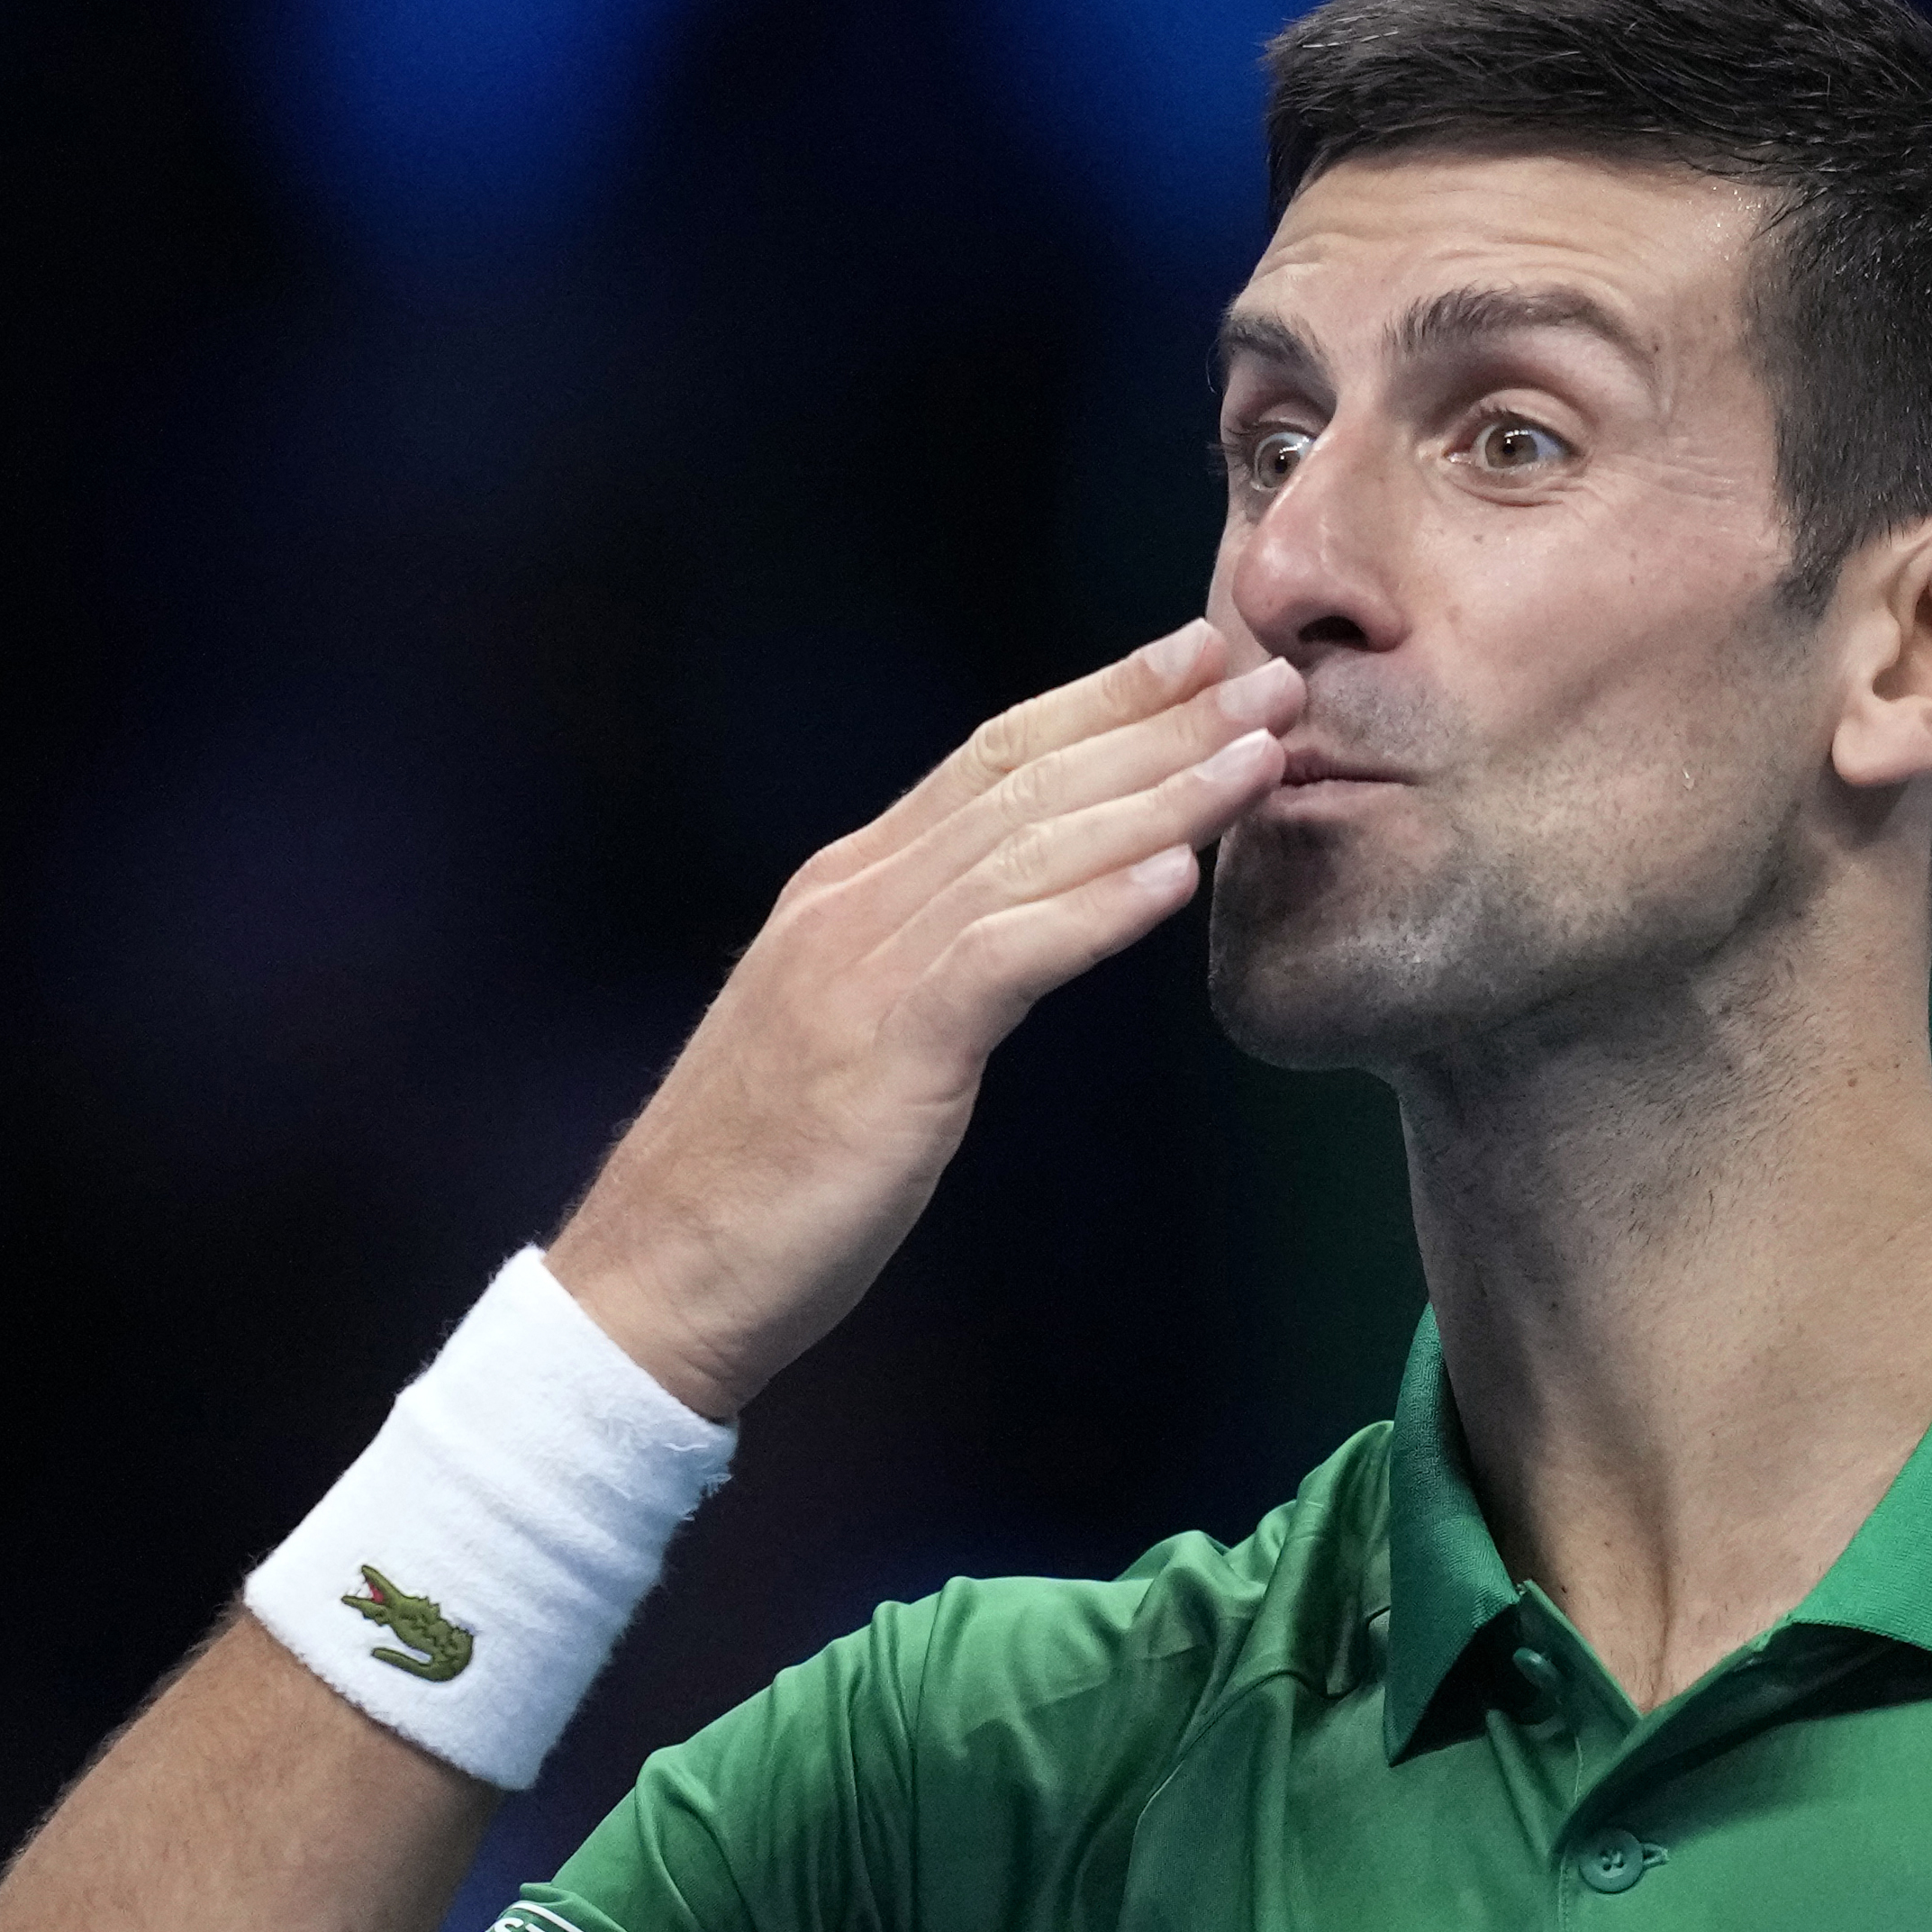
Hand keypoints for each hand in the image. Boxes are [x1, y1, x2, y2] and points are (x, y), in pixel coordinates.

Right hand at [545, 619, 1300, 1417]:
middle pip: (1026, 780)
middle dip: (1157, 719)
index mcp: (847, 888)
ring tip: (1261, 754)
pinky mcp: (885, 1045)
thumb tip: (1017, 927)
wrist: (660, 1273)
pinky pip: (1006, 955)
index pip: (992, 761)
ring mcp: (862, 965)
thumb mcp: (851, 1035)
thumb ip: (925, 963)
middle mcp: (853, 900)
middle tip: (1271, 674)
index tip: (1198, 657)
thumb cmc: (765, 1179)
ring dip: (1159, 797)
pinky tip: (1178, 878)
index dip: (1102, 700)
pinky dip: (1096, 910)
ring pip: (1032, 850)